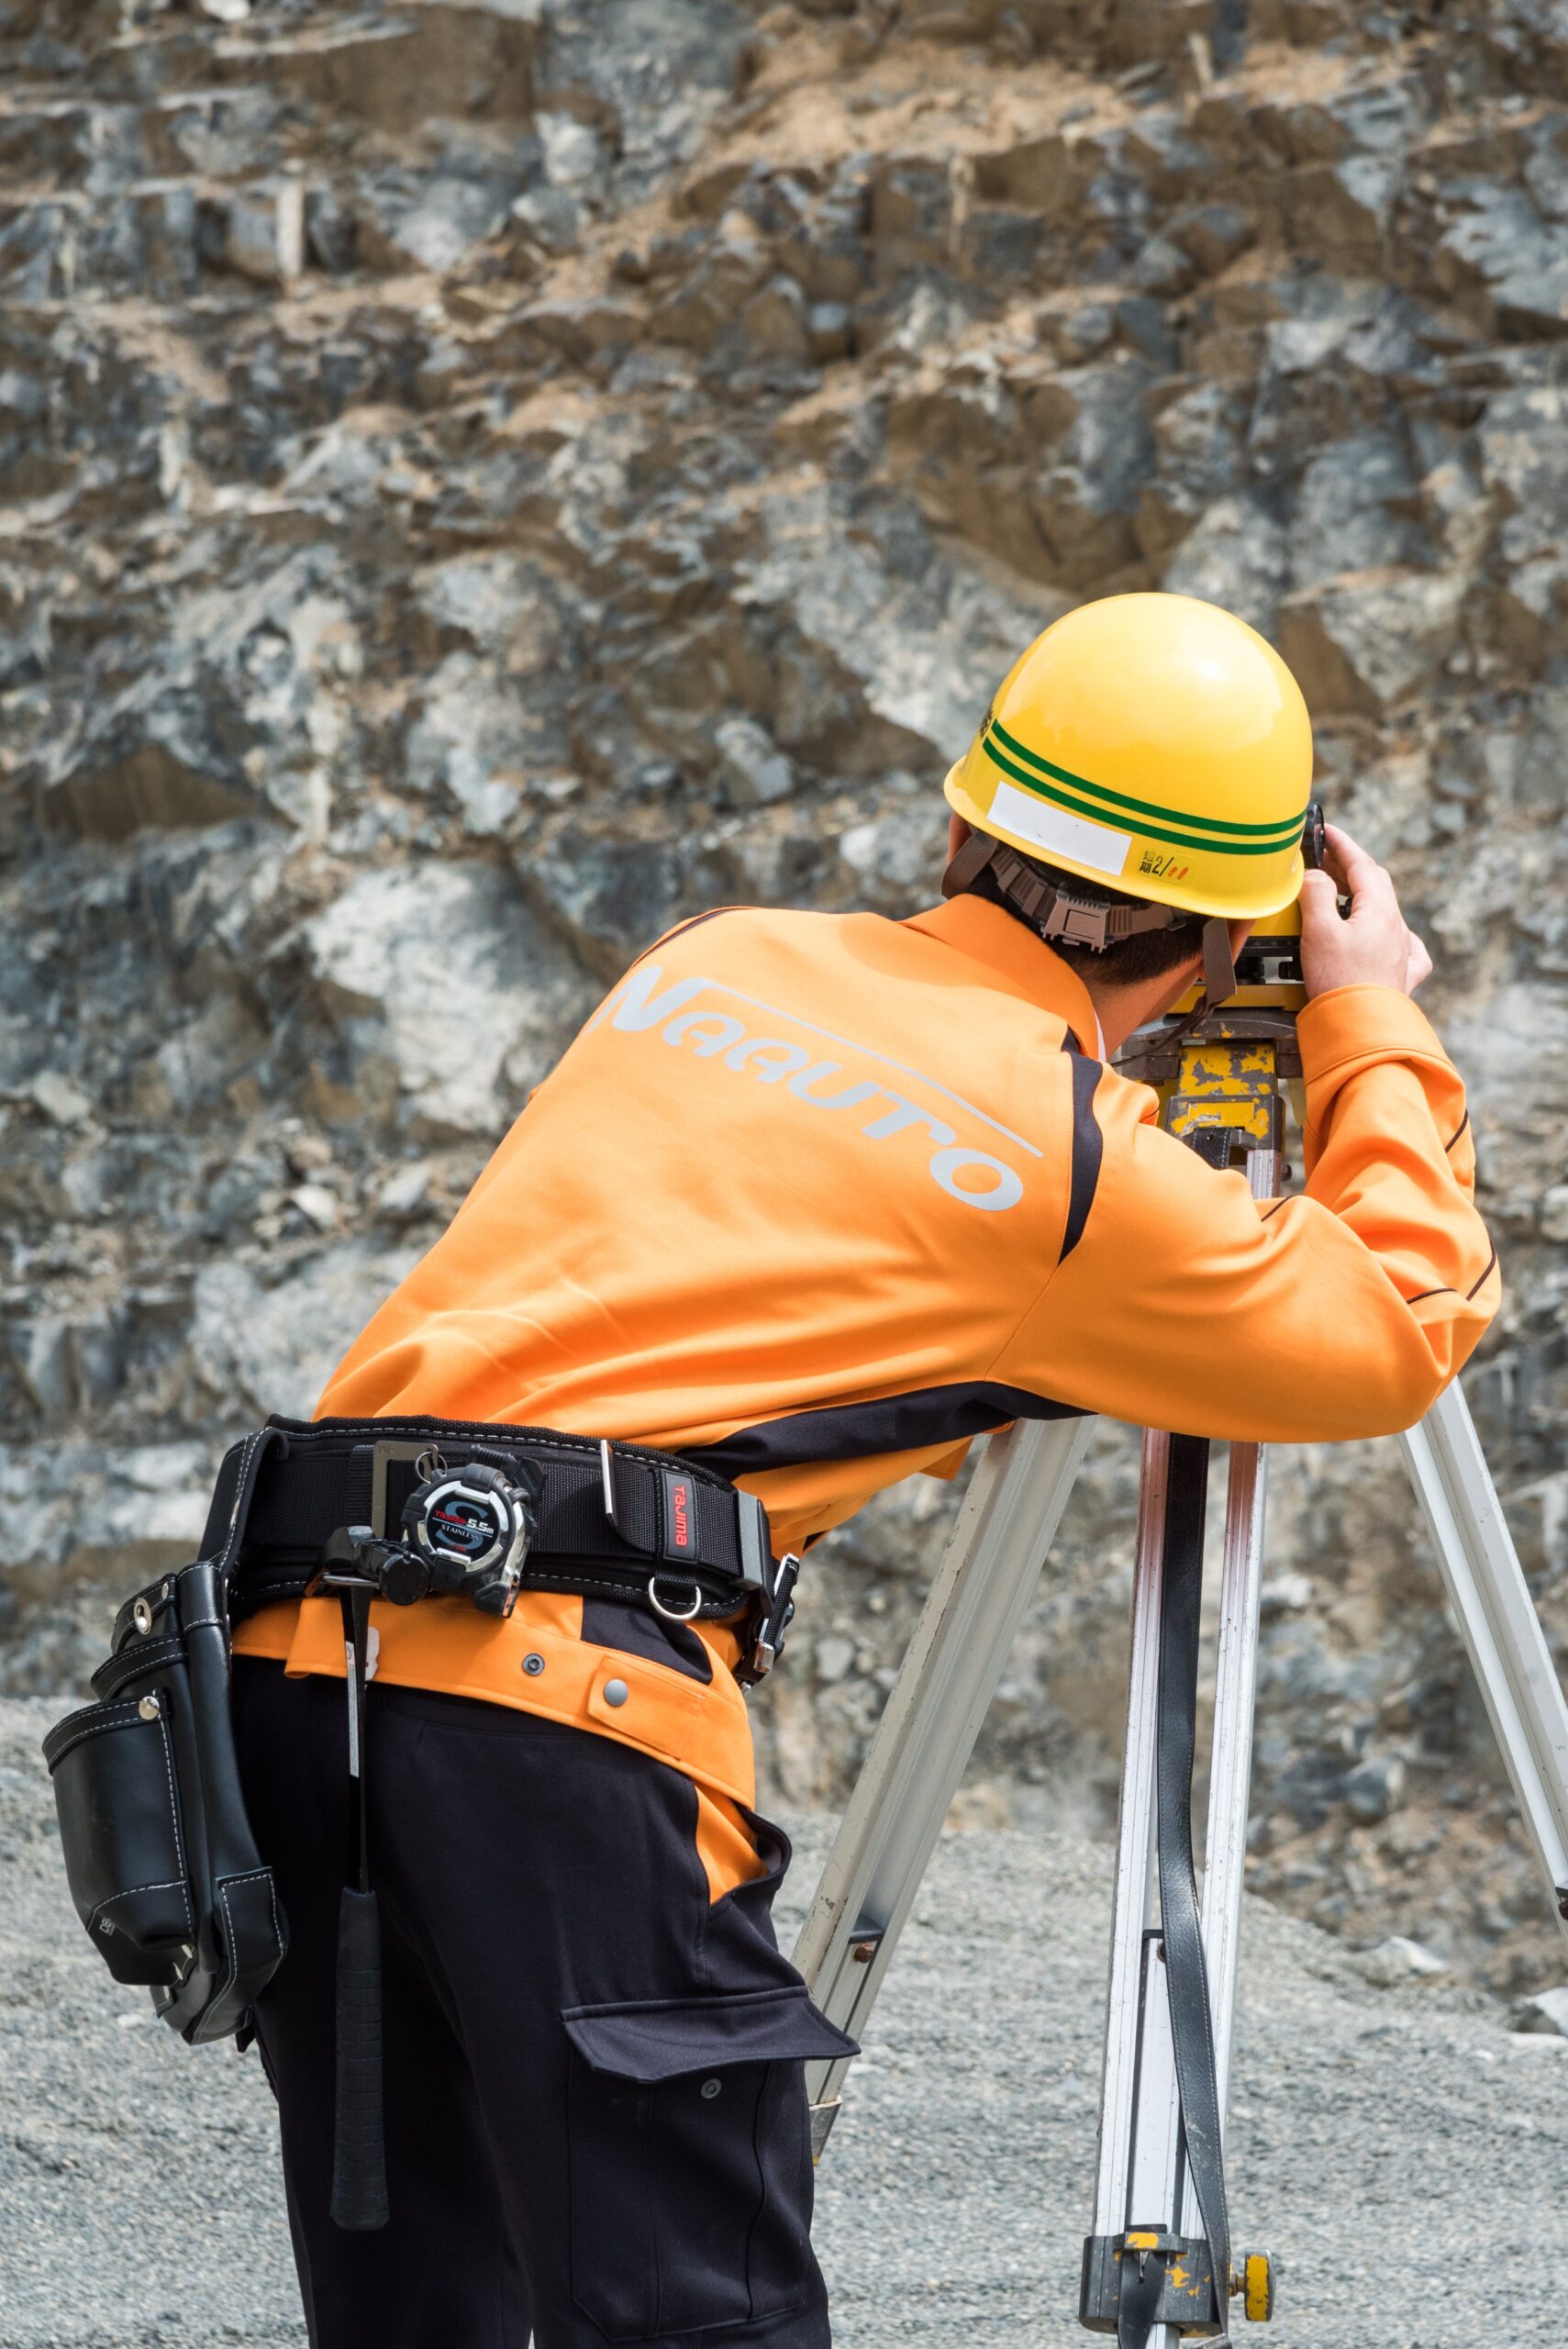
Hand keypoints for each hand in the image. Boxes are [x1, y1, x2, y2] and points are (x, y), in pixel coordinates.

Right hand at [1299, 823, 1431, 999]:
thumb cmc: (1341, 984)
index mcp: (1380, 910)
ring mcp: (1402, 951)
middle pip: (1375, 884)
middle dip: (1350, 868)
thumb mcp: (1319, 931)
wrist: (1361, 1030)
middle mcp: (1396, 927)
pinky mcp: (1401, 975)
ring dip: (1361, 897)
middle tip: (1324, 862)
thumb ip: (1316, 895)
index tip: (1326, 831)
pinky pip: (1403, 946)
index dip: (1341, 844)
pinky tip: (1383, 937)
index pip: (1362, 864)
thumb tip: (1315, 876)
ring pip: (1385, 911)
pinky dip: (1388, 933)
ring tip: (1338, 895)